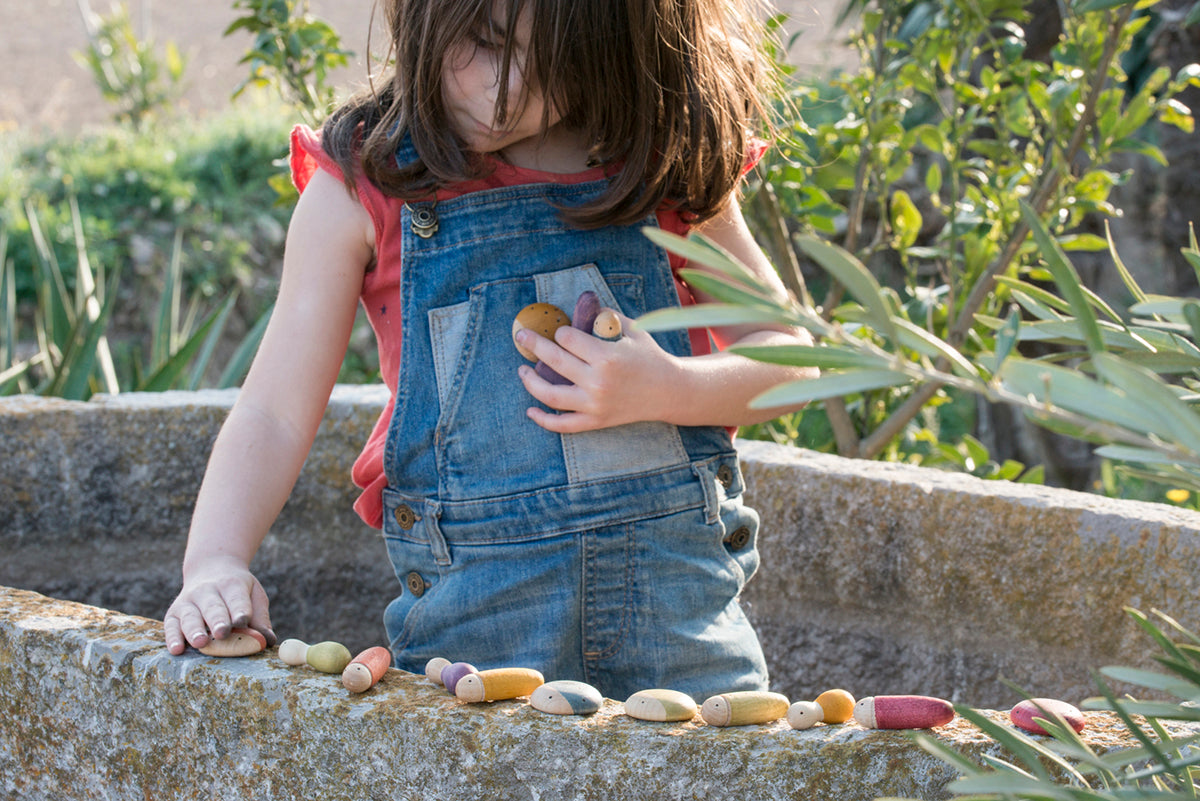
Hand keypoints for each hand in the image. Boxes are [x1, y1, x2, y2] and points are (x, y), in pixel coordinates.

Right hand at [163, 556, 275, 655]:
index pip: (237, 598)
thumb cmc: (237, 590)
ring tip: (201, 642)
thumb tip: (268, 640)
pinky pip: (171, 626)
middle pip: (213, 607)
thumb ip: (260, 617)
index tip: (243, 620)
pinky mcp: (174, 613)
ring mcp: (188, 601)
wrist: (211, 568)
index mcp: (232, 585)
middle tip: (222, 633)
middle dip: (218, 620)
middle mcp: (207, 591)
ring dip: (195, 630)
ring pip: (191, 617)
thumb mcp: (253, 595)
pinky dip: (173, 638)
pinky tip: (177, 650)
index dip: (240, 610)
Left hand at [515, 311, 679, 432]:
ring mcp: (595, 404)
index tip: (561, 332)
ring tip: (522, 370)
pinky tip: (530, 410)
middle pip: (554, 360)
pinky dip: (544, 420)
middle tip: (521, 336)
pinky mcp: (596, 421)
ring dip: (530, 381)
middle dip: (533, 344)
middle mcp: (598, 381)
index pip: (568, 339)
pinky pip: (563, 424)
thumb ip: (608, 316)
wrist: (670, 391)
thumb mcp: (634, 330)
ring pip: (550, 395)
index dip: (561, 332)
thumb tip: (585, 305)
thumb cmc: (650, 357)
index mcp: (607, 356)